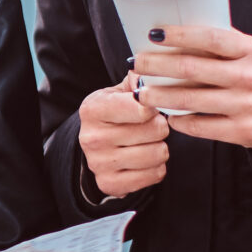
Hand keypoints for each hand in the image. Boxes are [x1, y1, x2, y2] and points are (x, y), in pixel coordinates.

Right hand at [79, 69, 168, 196]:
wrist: (96, 146)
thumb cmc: (114, 114)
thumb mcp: (119, 91)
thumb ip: (139, 78)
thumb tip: (157, 67)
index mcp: (93, 109)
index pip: (142, 107)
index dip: (154, 106)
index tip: (150, 107)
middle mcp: (92, 137)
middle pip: (156, 130)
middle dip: (160, 127)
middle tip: (149, 126)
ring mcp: (99, 163)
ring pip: (158, 154)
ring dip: (160, 148)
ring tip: (148, 142)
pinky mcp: (110, 184)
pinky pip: (155, 175)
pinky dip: (157, 168)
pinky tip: (145, 160)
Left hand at [132, 26, 251, 153]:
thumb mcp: (251, 55)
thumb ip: (222, 46)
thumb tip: (173, 35)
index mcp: (251, 51)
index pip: (210, 38)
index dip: (179, 35)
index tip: (153, 34)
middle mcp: (249, 77)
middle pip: (191, 69)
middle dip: (157, 66)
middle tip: (136, 63)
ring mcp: (247, 105)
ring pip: (190, 100)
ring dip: (159, 96)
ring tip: (142, 93)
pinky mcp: (244, 131)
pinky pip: (201, 126)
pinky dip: (180, 121)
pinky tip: (169, 116)